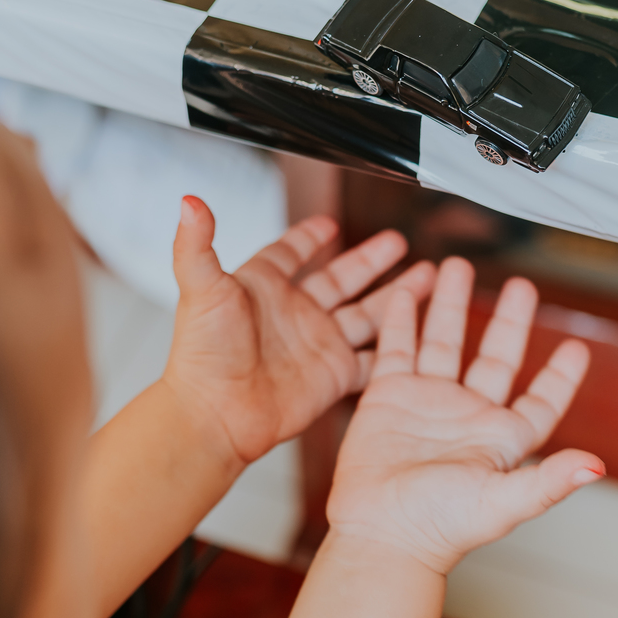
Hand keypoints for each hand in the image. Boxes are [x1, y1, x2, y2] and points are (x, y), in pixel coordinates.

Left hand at [161, 197, 435, 469]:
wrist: (216, 416)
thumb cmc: (201, 357)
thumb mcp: (201, 290)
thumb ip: (196, 244)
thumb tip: (189, 202)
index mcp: (263, 287)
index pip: (289, 253)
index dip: (307, 238)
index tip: (327, 224)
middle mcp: (293, 314)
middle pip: (341, 278)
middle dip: (371, 260)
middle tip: (398, 241)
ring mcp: (316, 344)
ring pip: (367, 312)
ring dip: (397, 294)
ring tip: (428, 274)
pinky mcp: (333, 375)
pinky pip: (372, 357)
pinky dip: (396, 344)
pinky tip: (419, 328)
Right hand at [327, 258, 604, 575]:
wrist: (382, 534)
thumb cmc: (442, 528)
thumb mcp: (503, 502)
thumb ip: (549, 481)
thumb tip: (596, 466)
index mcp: (503, 440)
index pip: (541, 400)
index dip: (561, 376)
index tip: (577, 348)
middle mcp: (469, 417)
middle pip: (496, 358)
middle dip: (508, 321)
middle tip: (521, 286)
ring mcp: (428, 404)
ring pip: (445, 341)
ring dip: (451, 305)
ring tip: (456, 266)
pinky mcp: (388, 398)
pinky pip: (397, 349)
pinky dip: (402, 320)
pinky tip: (407, 292)